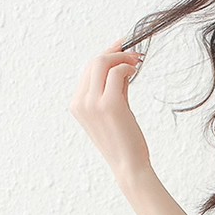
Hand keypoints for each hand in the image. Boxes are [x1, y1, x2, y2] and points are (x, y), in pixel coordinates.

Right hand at [70, 39, 150, 179]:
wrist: (129, 167)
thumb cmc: (124, 143)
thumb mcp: (113, 112)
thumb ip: (113, 90)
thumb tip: (121, 67)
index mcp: (77, 105)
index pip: (88, 70)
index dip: (105, 55)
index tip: (121, 48)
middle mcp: (80, 102)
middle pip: (93, 62)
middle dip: (115, 52)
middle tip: (135, 54)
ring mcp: (92, 103)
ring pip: (102, 62)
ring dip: (122, 57)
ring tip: (138, 62)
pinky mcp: (109, 104)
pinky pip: (116, 73)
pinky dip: (127, 67)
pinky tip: (136, 71)